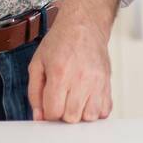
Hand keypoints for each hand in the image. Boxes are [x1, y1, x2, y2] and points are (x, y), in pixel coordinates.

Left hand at [28, 3, 113, 122]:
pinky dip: (95, 111)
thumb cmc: (61, 41)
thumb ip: (34, 92)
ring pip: (90, 117)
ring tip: (75, 101)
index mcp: (60, 74)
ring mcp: (97, 82)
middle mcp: (81, 79)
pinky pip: (104, 110)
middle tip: (62, 100)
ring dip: (80, 114)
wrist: (84, 25)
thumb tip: (39, 116)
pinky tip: (87, 100)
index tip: (49, 103)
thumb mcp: (37, 63)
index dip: (48, 112)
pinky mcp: (107, 82)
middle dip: (64, 114)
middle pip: (72, 118)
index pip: (54, 112)